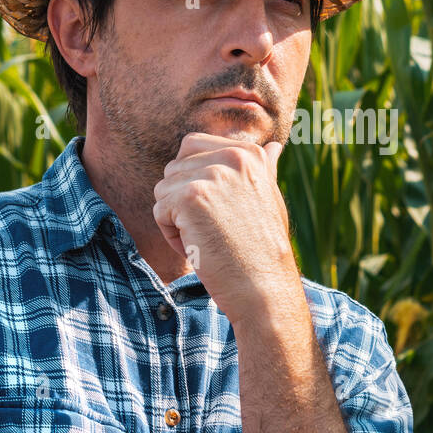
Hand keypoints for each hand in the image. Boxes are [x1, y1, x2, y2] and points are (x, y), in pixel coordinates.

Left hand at [152, 132, 296, 320]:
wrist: (264, 286)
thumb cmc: (265, 249)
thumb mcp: (270, 199)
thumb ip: (265, 168)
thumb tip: (273, 146)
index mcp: (249, 152)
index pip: (191, 147)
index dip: (193, 181)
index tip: (220, 211)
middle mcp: (232, 156)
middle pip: (174, 169)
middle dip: (182, 202)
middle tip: (213, 229)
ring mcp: (211, 175)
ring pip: (163, 190)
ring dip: (177, 220)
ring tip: (208, 239)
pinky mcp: (190, 197)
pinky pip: (160, 211)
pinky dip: (172, 236)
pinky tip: (199, 248)